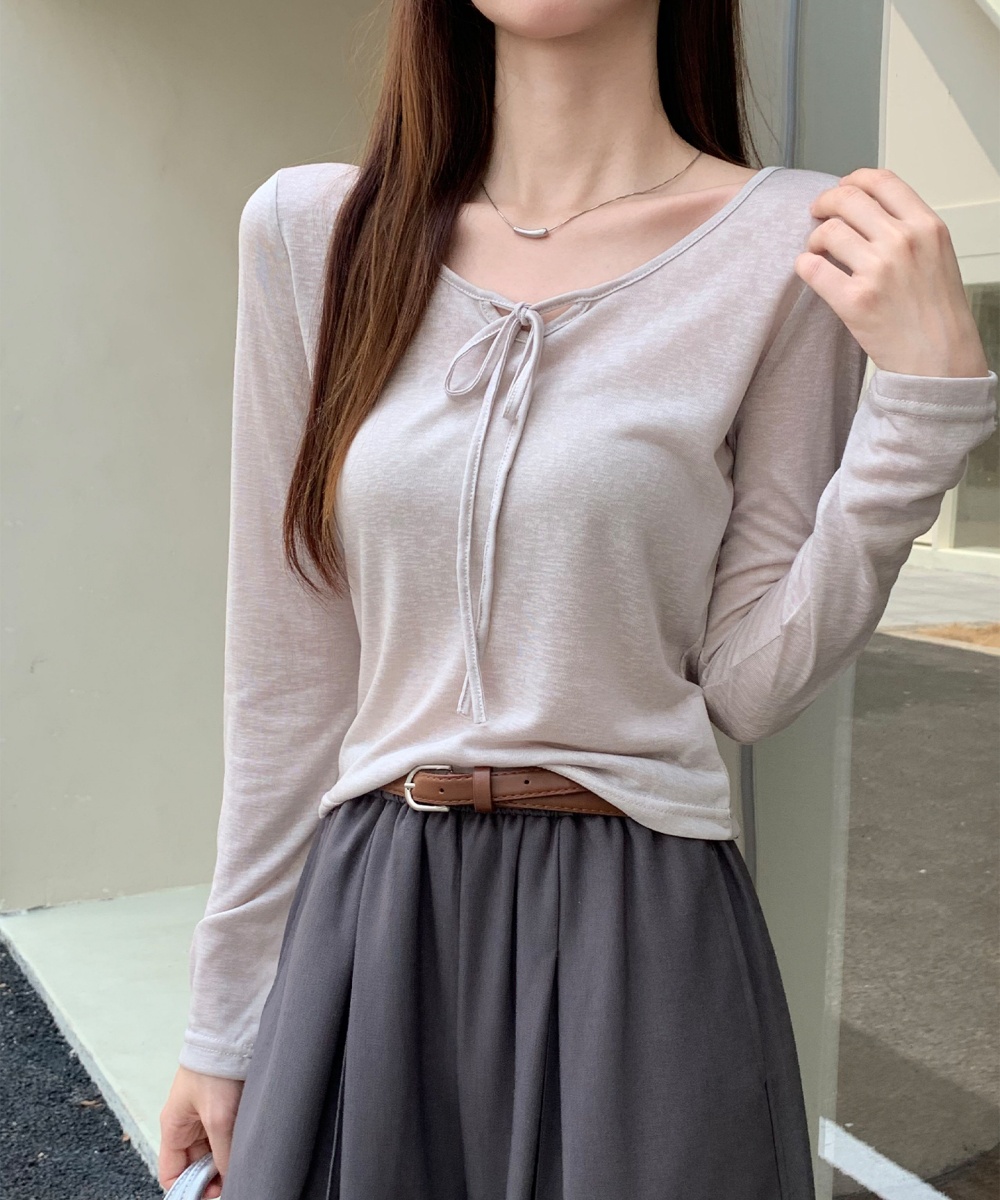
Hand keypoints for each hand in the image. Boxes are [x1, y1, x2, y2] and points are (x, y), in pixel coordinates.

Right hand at [159, 1066, 244, 1197]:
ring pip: (213, 1150)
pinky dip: (234, 1142)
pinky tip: (246, 1142)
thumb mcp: (218, 1118)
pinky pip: (225, 1134)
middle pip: (195, 1164)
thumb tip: (229, 1179)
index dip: (188, 1189)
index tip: (211, 1194)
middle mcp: (186, 1123)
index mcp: (173, 1127)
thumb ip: (222, 1153)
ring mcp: (204, 1114)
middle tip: (233, 1179)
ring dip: (226, 1157)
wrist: (232, 1035)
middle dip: (212, 1175)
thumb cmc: (214, 1068)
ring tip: (241, 1159)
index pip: (171, 1173)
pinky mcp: (222, 1105)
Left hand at [794, 166, 989, 378]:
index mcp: (925, 225)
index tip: (841, 188)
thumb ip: (907, 228)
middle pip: (847, 199)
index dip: (852, 179)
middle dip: (824, 202)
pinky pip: (812, 268)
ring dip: (814, 238)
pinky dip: (804, 265)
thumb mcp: (936, 254)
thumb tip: (868, 209)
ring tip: (818, 251)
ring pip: (827, 232)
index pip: (881, 180)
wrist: (939, 359)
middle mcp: (902, 241)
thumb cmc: (936, 311)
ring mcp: (878, 270)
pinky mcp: (854, 300)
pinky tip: (809, 270)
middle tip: (817, 213)